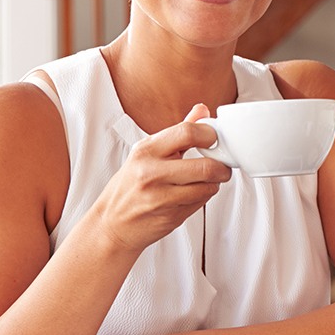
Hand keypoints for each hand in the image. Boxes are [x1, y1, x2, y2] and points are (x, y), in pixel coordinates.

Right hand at [90, 104, 230, 252]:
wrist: (112, 224)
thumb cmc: (130, 186)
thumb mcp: (148, 153)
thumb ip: (178, 132)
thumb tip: (202, 110)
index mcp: (146, 150)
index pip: (187, 132)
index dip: (209, 134)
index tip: (214, 139)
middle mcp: (151, 172)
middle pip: (205, 166)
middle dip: (222, 166)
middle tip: (222, 165)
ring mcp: (161, 197)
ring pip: (208, 187)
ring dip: (214, 183)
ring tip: (207, 180)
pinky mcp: (170, 217)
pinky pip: (201, 203)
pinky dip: (203, 197)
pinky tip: (193, 194)